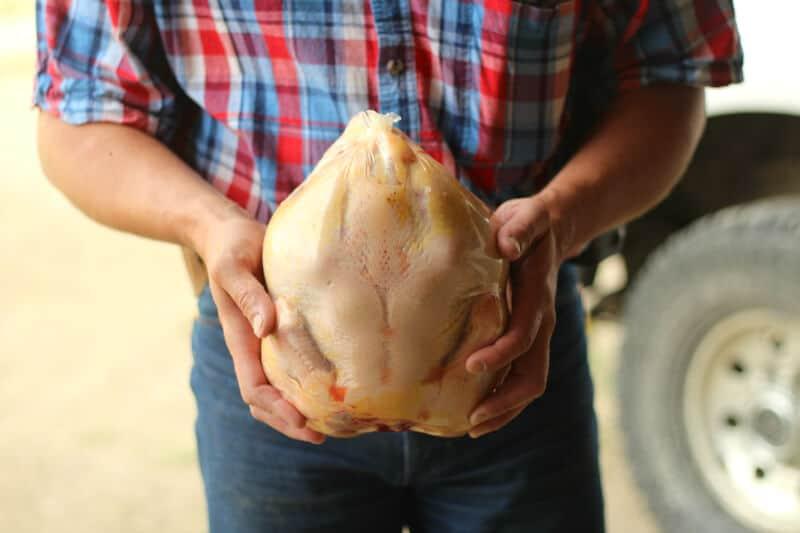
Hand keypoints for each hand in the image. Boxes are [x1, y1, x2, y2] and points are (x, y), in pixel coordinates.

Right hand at [198, 205, 325, 443]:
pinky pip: (291, 366)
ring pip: (277, 388)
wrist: (228, 233)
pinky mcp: (280, 329)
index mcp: (240, 338)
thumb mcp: (235, 267)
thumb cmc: (231, 247)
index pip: (254, 388)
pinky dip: (306, 384)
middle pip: (265, 400)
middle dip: (289, 422)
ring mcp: (265, 341)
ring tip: (331, 422)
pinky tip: (331, 387)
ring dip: (298, 409)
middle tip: (323, 435)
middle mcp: (252, 346)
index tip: (302, 421)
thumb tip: (265, 328)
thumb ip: (248, 296)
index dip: (276, 409)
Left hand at [465, 194, 559, 437]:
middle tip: (470, 421)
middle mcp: (543, 322)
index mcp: (539, 296)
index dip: (501, 354)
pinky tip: (476, 407)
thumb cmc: (529, 222)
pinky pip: (521, 375)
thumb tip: (507, 244)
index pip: (524, 335)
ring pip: (530, 382)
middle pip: (533, 375)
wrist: (554, 227)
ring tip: (471, 427)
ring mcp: (538, 333)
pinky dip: (503, 398)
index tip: (471, 367)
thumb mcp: (525, 216)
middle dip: (505, 402)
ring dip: (504, 409)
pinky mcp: (529, 336)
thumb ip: (520, 227)